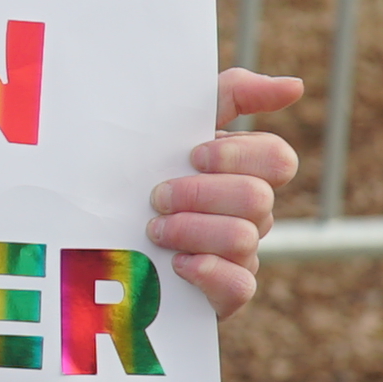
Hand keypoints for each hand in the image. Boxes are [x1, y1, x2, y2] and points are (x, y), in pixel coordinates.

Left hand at [155, 67, 301, 317]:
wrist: (88, 242)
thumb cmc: (134, 175)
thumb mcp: (169, 127)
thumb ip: (228, 96)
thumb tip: (294, 86)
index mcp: (241, 171)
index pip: (277, 158)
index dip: (238, 155)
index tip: (192, 154)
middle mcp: (249, 213)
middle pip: (258, 198)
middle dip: (200, 194)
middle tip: (157, 196)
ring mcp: (240, 255)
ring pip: (244, 238)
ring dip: (191, 230)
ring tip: (153, 230)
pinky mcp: (223, 295)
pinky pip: (240, 286)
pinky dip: (207, 271)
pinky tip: (177, 263)